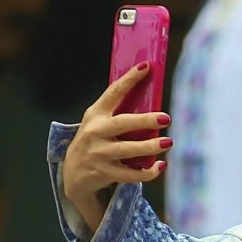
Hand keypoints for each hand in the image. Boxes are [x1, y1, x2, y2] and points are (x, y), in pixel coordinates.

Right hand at [62, 62, 171, 205]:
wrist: (73, 173)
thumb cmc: (94, 142)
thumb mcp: (97, 123)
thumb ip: (116, 113)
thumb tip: (149, 98)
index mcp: (95, 114)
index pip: (114, 92)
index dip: (130, 79)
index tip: (146, 67)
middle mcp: (95, 132)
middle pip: (123, 123)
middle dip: (145, 120)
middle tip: (165, 118)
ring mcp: (99, 153)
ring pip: (128, 150)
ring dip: (150, 147)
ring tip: (168, 142)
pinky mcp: (105, 172)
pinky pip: (130, 174)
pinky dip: (147, 172)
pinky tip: (160, 166)